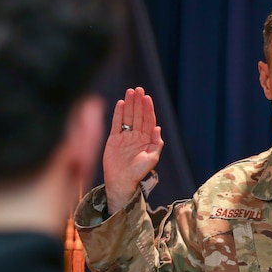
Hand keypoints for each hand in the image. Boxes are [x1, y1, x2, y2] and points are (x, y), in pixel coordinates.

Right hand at [104, 86, 163, 213]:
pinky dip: (118, 113)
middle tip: (138, 89)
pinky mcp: (114, 139)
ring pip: (128, 116)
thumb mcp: (151, 159)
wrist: (121, 182)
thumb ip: (156, 143)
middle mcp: (136, 136)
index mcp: (146, 140)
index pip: (148, 120)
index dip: (148, 109)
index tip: (147, 97)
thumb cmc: (138, 173)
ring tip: (130, 92)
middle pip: (138, 115)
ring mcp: (125, 137)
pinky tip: (121, 103)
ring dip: (129, 104)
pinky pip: (116, 124)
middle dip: (138, 102)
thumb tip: (158, 128)